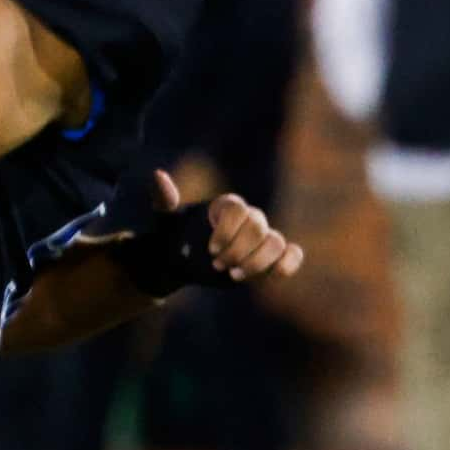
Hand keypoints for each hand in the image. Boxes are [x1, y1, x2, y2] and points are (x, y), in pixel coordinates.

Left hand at [150, 169, 303, 283]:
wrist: (181, 260)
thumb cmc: (174, 236)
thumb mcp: (164, 219)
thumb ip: (164, 199)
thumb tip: (158, 175)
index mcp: (227, 206)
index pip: (239, 209)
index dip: (228, 231)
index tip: (210, 249)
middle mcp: (249, 219)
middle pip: (259, 228)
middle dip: (239, 251)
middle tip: (217, 265)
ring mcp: (262, 239)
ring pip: (277, 243)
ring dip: (258, 263)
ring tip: (234, 275)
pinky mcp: (271, 258)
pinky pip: (291, 254)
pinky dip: (288, 264)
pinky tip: (273, 275)